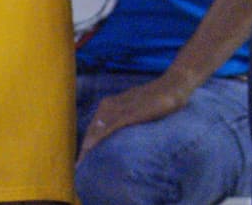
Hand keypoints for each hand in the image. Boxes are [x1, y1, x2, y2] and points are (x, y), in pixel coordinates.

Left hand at [77, 70, 195, 161]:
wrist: (172, 86)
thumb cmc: (156, 97)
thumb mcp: (135, 105)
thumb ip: (125, 115)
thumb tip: (117, 129)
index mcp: (110, 103)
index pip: (93, 126)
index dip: (87, 142)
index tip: (82, 157)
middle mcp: (110, 105)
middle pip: (92, 130)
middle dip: (85, 147)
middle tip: (79, 165)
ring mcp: (119, 109)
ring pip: (97, 130)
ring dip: (88, 146)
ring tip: (83, 162)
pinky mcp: (128, 114)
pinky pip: (108, 128)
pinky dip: (98, 139)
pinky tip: (92, 148)